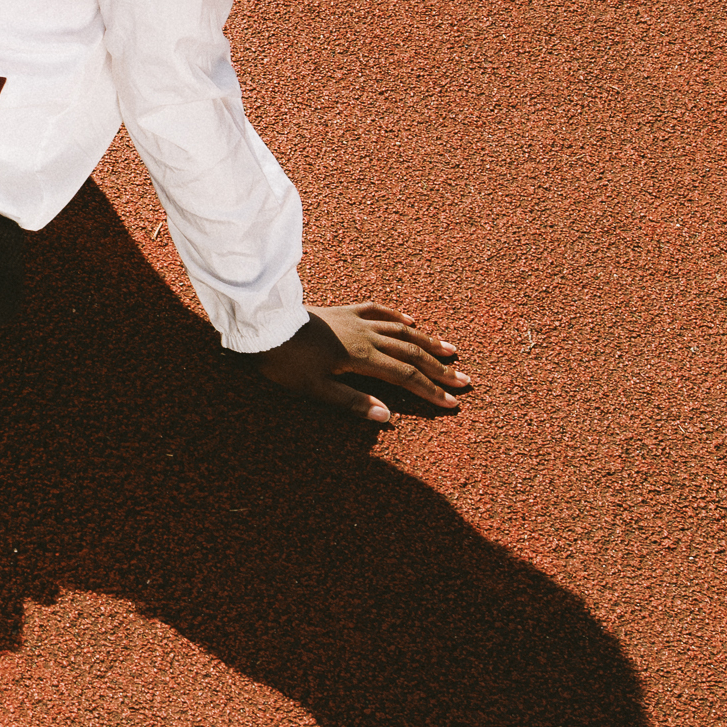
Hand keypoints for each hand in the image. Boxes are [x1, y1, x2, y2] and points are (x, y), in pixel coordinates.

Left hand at [253, 302, 470, 424]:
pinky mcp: (343, 310)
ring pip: (400, 329)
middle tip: (466, 381)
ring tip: (450, 351)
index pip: (406, 376)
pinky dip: (397, 317)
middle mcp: (364, 334)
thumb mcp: (314, 389)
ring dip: (427, 341)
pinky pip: (377, 310)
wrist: (261, 325)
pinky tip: (410, 322)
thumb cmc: (284, 360)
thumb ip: (351, 402)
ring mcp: (355, 319)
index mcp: (360, 356)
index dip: (431, 390)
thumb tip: (386, 416)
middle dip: (440, 368)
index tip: (453, 404)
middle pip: (411, 352)